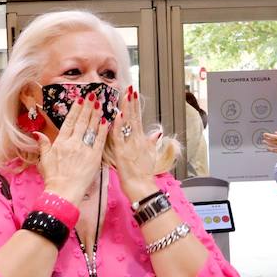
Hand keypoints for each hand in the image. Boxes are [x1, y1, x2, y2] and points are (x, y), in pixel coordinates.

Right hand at [38, 92, 106, 204]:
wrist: (63, 192)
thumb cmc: (54, 178)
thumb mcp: (45, 160)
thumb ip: (43, 145)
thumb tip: (38, 134)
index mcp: (60, 142)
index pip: (69, 121)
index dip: (76, 109)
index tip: (80, 99)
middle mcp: (72, 143)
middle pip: (81, 121)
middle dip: (88, 107)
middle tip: (93, 95)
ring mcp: (84, 149)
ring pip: (91, 128)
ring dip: (96, 114)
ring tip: (100, 102)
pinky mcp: (94, 157)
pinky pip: (99, 140)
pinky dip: (103, 130)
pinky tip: (106, 120)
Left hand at [107, 86, 160, 201]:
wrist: (142, 188)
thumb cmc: (143, 174)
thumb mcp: (149, 155)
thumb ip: (152, 142)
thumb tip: (157, 133)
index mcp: (141, 139)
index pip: (138, 118)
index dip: (135, 105)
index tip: (133, 93)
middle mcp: (137, 140)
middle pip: (134, 117)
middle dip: (131, 102)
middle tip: (129, 88)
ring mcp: (130, 145)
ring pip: (128, 124)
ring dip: (127, 109)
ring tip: (126, 95)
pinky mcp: (123, 153)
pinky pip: (120, 137)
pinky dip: (119, 126)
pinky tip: (118, 116)